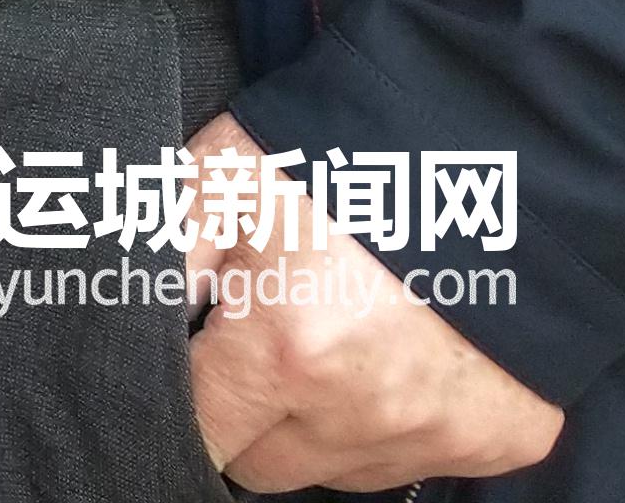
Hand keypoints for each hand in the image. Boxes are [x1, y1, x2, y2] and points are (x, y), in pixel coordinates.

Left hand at [184, 115, 560, 488]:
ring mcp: (437, 434)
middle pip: (265, 466)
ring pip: (338, 472)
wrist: (505, 153)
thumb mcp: (223, 178)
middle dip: (250, 414)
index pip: (202, 433)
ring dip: (321, 422)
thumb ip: (159, 258)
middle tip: (265, 338)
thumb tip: (119, 323)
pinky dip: (397, 421)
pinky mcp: (497, 439)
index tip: (197, 361)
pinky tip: (398, 351)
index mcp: (286, 353)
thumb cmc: (348, 157)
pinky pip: (415, 460)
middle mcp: (362, 412)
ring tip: (335, 335)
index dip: (188, 398)